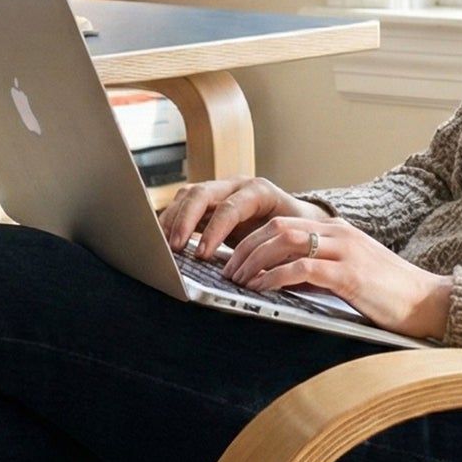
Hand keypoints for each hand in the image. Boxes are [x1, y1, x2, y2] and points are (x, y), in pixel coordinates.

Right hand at [160, 176, 330, 258]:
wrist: (298, 219)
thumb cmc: (295, 230)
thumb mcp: (289, 238)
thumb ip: (273, 252)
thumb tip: (257, 276)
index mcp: (259, 191)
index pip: (229, 207)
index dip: (213, 231)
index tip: (202, 255)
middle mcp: (236, 185)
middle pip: (201, 193)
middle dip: (184, 220)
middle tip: (174, 248)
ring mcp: (220, 190)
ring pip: (188, 195)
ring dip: (172, 219)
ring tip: (163, 245)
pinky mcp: (209, 202)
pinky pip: (183, 205)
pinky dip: (171, 221)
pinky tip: (163, 239)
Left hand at [221, 213, 454, 341]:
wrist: (429, 302)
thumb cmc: (390, 294)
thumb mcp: (348, 276)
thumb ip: (317, 272)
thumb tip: (281, 281)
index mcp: (338, 231)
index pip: (283, 224)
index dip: (252, 240)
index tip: (233, 260)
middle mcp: (340, 233)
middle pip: (277, 228)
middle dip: (245, 248)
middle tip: (227, 271)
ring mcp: (345, 251)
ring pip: (285, 242)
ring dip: (255, 261)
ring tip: (238, 280)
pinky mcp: (350, 274)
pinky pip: (303, 268)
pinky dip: (275, 277)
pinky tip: (262, 288)